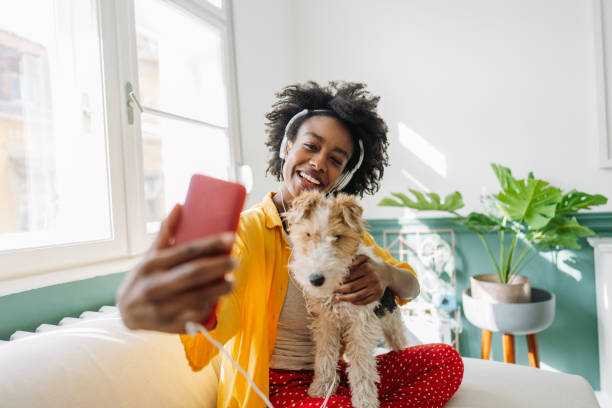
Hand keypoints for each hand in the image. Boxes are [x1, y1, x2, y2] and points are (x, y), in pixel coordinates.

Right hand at [117, 204, 236, 333]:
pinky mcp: (168, 325)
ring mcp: (161, 307)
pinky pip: (194, 316)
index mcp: (153, 264)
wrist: (125, 312)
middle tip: (236, 260)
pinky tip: (217, 300)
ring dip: (218, 289)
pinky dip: (208, 307)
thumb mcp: (150, 255)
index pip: (187, 251)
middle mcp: (155, 285)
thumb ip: (166, 233)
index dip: (211, 244)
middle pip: (194, 274)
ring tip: (232, 281)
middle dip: (218, 266)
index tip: (231, 237)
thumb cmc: (143, 278)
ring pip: (196, 297)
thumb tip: (179, 206)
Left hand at [334, 255, 390, 304]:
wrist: (387, 273)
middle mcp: (372, 278)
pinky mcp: (378, 296)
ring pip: (357, 296)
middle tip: (331, 291)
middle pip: (352, 287)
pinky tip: (348, 300)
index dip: (340, 281)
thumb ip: (355, 259)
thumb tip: (347, 264)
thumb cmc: (371, 265)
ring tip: (337, 297)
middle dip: (340, 290)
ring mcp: (375, 288)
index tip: (332, 283)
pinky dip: (355, 302)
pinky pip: (364, 301)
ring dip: (345, 298)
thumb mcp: (364, 258)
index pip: (350, 277)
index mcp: (367, 268)